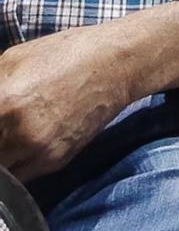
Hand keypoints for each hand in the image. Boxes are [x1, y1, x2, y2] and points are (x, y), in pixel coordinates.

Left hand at [0, 27, 134, 178]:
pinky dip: (12, 167)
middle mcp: (18, 132)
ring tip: (7, 137)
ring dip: (0, 156)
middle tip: (0, 127)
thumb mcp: (13, 59)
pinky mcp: (54, 161)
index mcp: (4, 100)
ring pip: (1, 171)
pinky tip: (16, 148)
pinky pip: (19, 177)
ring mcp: (37, 151)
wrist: (114, 65)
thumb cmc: (65, 54)